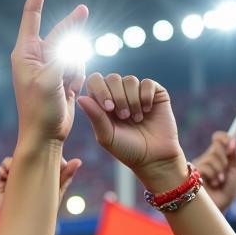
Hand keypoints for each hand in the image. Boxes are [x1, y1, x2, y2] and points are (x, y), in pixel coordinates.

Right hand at [0, 153, 81, 209]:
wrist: (24, 226)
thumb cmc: (44, 211)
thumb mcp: (56, 192)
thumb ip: (66, 176)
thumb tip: (79, 160)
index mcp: (41, 171)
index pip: (43, 155)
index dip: (46, 153)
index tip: (48, 160)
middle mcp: (27, 171)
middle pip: (27, 154)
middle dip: (29, 153)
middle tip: (32, 158)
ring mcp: (15, 175)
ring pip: (14, 159)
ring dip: (14, 161)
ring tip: (17, 167)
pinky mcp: (3, 181)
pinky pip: (2, 167)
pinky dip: (4, 167)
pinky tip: (8, 173)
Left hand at [11, 0, 87, 144]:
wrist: (45, 136)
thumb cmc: (40, 110)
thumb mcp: (50, 79)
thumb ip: (63, 53)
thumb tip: (75, 36)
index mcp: (24, 53)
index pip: (32, 13)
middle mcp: (35, 56)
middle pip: (61, 31)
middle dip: (71, 36)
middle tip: (80, 23)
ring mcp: (50, 66)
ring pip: (74, 49)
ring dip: (75, 67)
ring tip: (64, 88)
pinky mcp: (61, 76)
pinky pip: (79, 64)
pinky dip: (79, 76)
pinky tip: (71, 92)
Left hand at [78, 74, 186, 191]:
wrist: (153, 156)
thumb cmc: (126, 149)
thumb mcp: (107, 136)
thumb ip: (95, 116)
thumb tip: (80, 98)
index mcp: (102, 104)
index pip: (95, 82)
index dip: (100, 89)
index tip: (107, 108)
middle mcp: (119, 95)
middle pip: (112, 78)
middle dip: (117, 97)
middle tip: (123, 117)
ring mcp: (136, 93)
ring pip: (130, 80)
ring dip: (132, 100)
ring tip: (136, 119)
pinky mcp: (155, 93)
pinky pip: (147, 83)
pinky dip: (145, 97)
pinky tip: (147, 111)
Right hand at [194, 132, 235, 211]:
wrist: (218, 207)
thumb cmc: (227, 191)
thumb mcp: (235, 171)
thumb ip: (234, 155)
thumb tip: (233, 140)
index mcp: (218, 155)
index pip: (218, 138)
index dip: (225, 138)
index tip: (231, 144)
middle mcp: (207, 158)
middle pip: (216, 145)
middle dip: (225, 159)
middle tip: (225, 171)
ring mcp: (198, 166)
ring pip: (211, 157)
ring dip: (219, 171)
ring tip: (219, 182)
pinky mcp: (191, 174)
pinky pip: (204, 166)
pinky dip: (213, 175)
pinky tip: (213, 185)